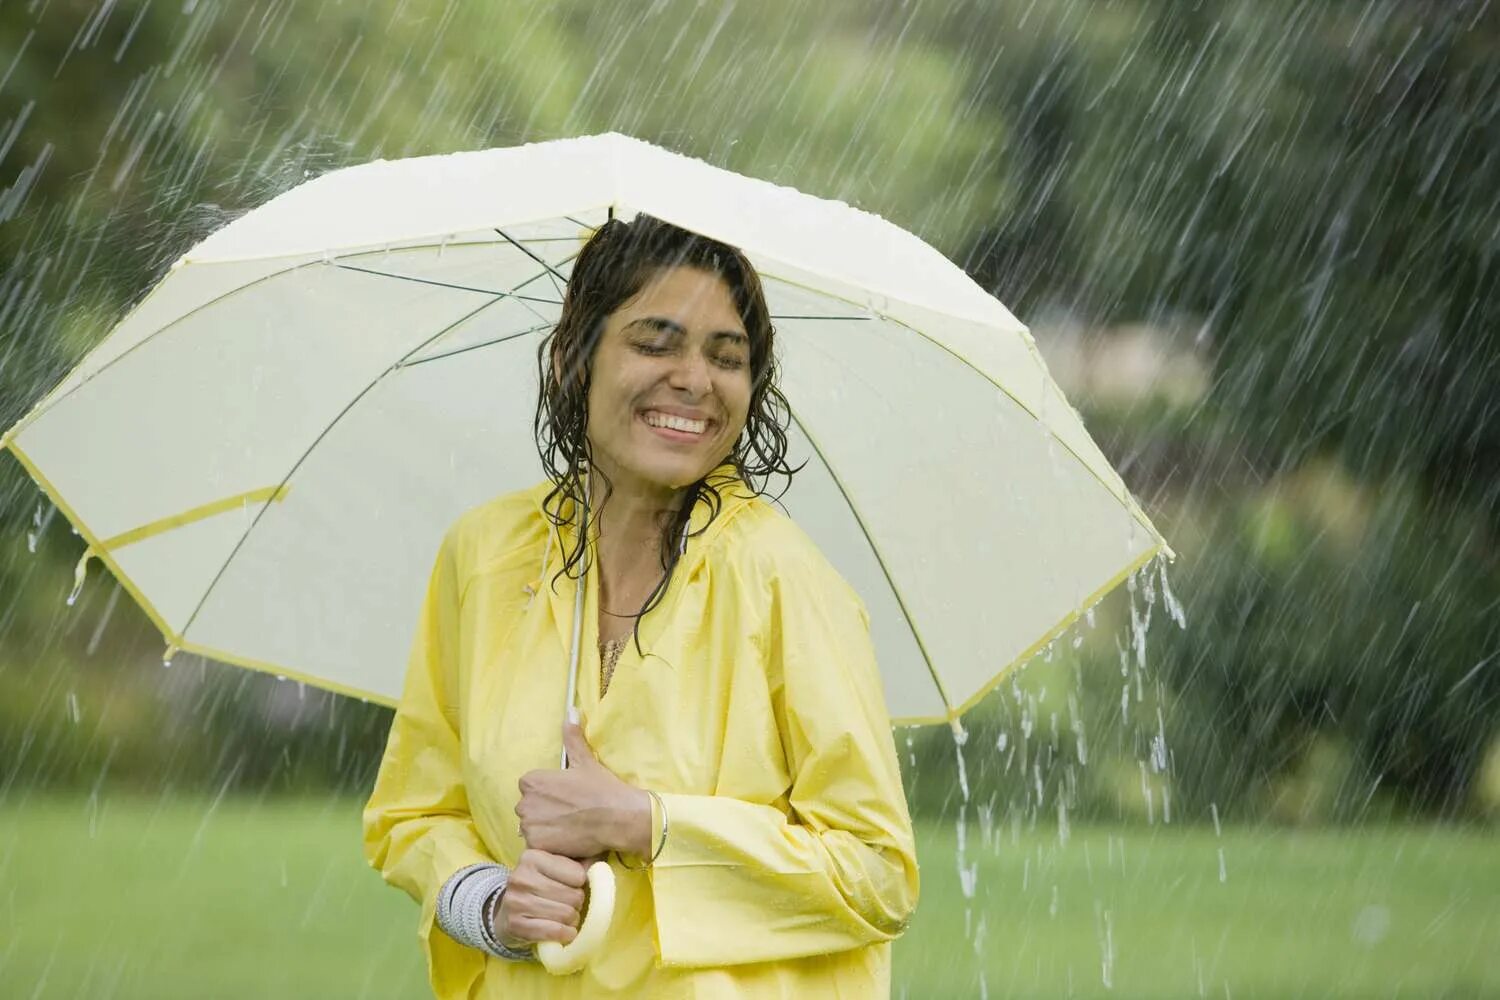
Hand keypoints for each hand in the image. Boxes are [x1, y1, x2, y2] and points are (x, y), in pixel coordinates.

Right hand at [492, 848, 585, 946]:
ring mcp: (515, 902)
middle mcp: (520, 876)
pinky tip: (565, 932)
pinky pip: (554, 931)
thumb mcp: (553, 868)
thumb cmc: (539, 887)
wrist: (506, 911)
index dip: (580, 884)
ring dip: (572, 920)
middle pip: (573, 896)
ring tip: (567, 917)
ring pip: (565, 914)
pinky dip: (565, 934)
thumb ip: (577, 864)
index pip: (578, 874)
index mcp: (532, 856)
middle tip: (571, 905)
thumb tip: (600, 871)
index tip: (573, 886)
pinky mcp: (514, 925)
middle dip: (577, 904)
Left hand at [515, 718, 649, 857]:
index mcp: (531, 781)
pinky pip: (537, 845)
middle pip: (529, 809)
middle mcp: (524, 803)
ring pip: (532, 828)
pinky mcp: (538, 846)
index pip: (530, 788)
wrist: (618, 818)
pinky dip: (549, 844)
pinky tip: (567, 839)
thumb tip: (571, 710)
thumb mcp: (585, 760)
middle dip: (544, 811)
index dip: (548, 794)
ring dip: (545, 828)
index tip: (565, 798)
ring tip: (569, 827)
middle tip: (569, 813)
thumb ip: (572, 737)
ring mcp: (529, 826)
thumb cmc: (601, 788)